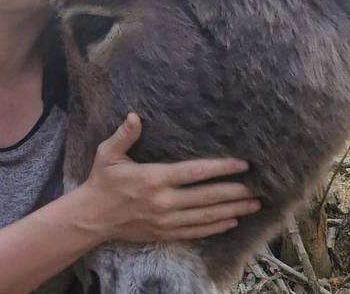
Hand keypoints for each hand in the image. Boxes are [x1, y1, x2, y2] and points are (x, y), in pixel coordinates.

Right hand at [77, 113, 259, 242]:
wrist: (92, 217)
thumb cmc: (102, 182)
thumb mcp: (107, 154)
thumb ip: (124, 135)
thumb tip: (135, 116)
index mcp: (154, 179)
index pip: (195, 173)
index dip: (221, 168)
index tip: (242, 165)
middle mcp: (163, 201)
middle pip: (207, 196)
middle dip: (234, 192)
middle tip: (256, 188)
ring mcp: (165, 220)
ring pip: (206, 216)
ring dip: (232, 210)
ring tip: (252, 205)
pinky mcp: (164, 233)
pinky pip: (196, 231)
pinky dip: (216, 227)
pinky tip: (231, 221)